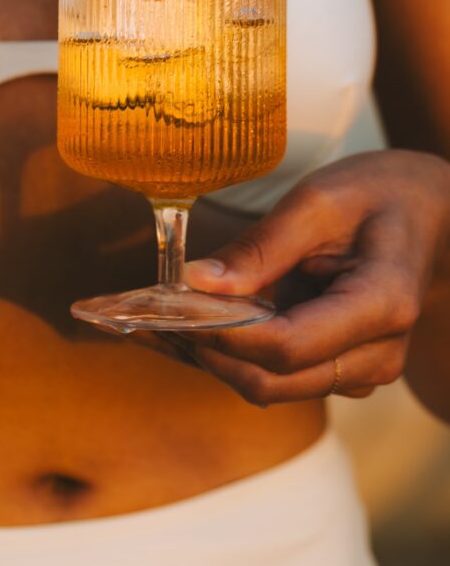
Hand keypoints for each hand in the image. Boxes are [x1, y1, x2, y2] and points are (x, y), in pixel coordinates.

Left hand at [178, 150, 449, 405]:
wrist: (425, 208)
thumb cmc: (375, 194)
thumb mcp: (316, 201)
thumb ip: (260, 247)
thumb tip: (196, 282)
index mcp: (381, 305)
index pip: (286, 346)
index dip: (222, 334)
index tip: (172, 305)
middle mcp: (377, 354)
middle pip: (274, 380)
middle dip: (210, 350)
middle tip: (158, 312)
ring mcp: (363, 369)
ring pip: (271, 386)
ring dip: (218, 356)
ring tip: (172, 312)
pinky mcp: (343, 368)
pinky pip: (280, 376)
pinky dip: (236, 353)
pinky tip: (203, 319)